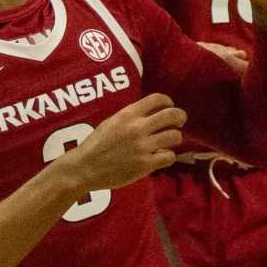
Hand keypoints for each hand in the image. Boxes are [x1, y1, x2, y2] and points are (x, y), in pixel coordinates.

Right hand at [64, 95, 186, 191]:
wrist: (85, 167)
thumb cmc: (97, 144)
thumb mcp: (112, 121)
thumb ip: (131, 116)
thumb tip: (150, 113)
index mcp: (129, 114)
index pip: (157, 99)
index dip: (168, 101)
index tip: (170, 106)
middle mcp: (138, 128)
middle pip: (172, 115)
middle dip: (180, 117)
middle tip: (180, 121)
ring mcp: (143, 147)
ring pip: (174, 136)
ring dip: (175, 138)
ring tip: (171, 141)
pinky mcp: (145, 165)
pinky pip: (169, 157)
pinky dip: (169, 156)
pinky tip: (163, 157)